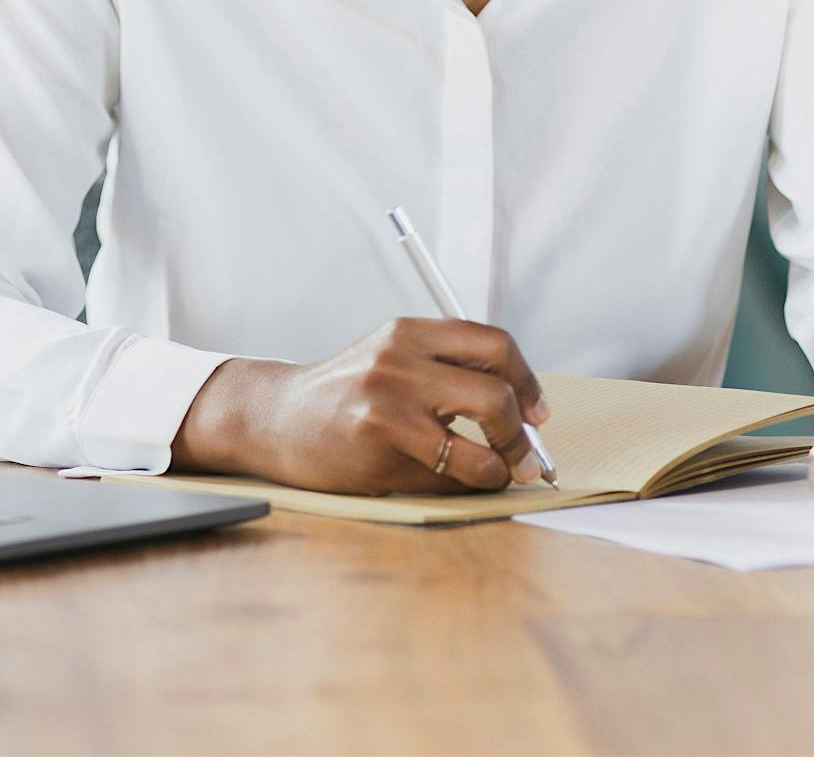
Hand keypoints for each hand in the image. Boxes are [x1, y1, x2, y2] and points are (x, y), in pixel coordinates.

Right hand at [171, 317, 551, 495]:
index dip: (527, 381)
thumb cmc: (344, 397)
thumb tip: (519, 416)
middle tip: (525, 455)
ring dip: (501, 464)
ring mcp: (389, 396)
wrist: (276, 418)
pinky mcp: (377, 438)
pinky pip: (447, 468)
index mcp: (411, 330)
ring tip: (499, 474)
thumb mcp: (393, 361)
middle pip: (496, 390)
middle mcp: (402, 355)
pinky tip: (462, 482)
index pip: (494, 344)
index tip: (537, 413)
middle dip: (520, 432)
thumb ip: (445, 373)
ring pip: (479, 436)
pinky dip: (468, 481)